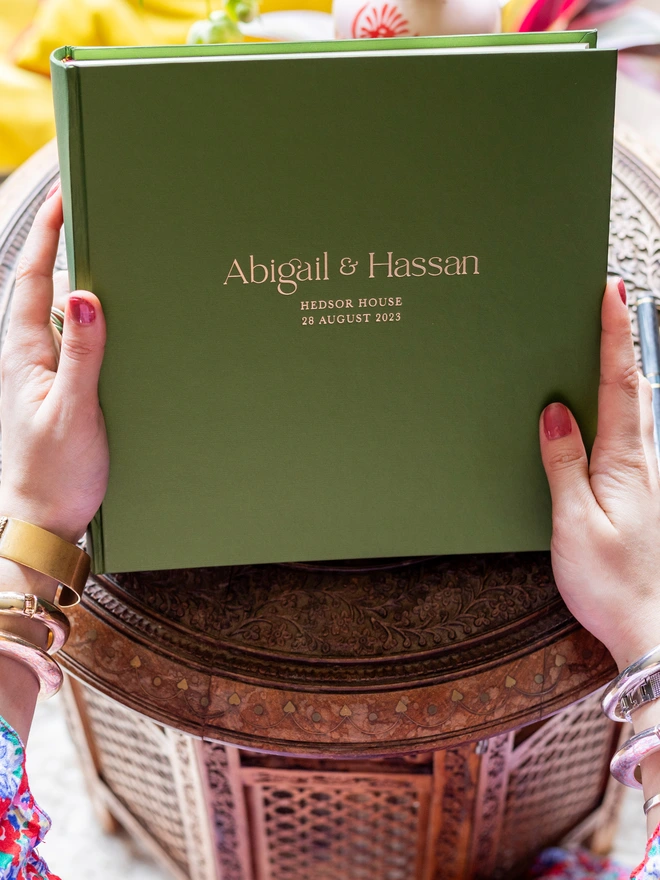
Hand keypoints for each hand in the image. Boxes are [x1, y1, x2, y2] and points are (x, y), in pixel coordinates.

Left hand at [0, 180, 107, 543]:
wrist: (42, 522)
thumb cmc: (53, 475)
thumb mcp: (73, 412)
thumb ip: (81, 355)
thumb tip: (85, 296)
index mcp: (23, 354)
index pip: (30, 278)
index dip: (47, 234)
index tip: (65, 196)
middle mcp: (27, 357)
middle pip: (41, 288)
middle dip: (61, 247)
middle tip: (92, 216)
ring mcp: (40, 375)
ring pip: (58, 316)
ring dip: (77, 285)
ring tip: (108, 261)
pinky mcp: (56, 392)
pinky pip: (72, 345)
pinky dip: (88, 324)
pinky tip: (112, 326)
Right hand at [540, 277, 659, 671]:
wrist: (653, 632)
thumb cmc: (613, 584)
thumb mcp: (575, 523)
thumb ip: (564, 463)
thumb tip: (555, 410)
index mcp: (626, 461)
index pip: (621, 382)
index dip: (614, 333)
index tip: (610, 289)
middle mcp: (645, 461)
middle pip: (634, 386)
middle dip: (620, 339)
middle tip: (605, 300)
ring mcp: (650, 478)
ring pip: (637, 410)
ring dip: (622, 371)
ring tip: (601, 343)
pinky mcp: (646, 495)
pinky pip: (633, 438)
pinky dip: (621, 410)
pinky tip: (605, 413)